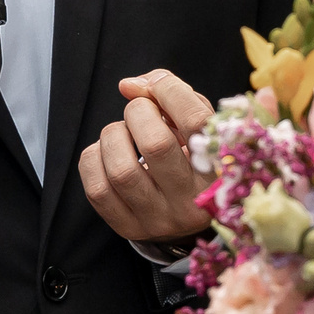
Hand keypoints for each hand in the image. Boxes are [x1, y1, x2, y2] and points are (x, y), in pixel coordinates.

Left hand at [78, 70, 214, 243]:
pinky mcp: (129, 228)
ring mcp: (159, 220)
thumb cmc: (195, 157)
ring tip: (123, 132)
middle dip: (138, 113)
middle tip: (141, 111)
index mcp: (220, 172)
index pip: (196, 123)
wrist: (188, 212)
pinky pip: (96, 189)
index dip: (170, 91)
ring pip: (121, 169)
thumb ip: (175, 95)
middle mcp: (192, 202)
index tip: (158, 85)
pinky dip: (94, 158)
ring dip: (114, 135)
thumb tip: (128, 86)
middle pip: (155, 145)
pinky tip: (107, 153)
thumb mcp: (200, 126)